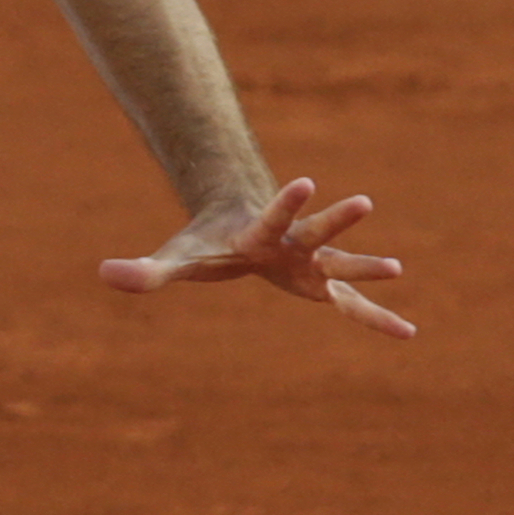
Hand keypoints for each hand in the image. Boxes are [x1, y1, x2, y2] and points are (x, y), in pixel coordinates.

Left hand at [98, 176, 414, 338]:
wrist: (240, 225)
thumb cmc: (206, 243)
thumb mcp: (175, 259)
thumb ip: (144, 269)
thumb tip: (105, 274)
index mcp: (260, 234)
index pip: (274, 216)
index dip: (287, 201)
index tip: (306, 181)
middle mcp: (293, 243)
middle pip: (317, 231)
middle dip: (338, 218)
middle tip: (365, 201)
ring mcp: (312, 263)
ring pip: (343, 264)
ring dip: (366, 268)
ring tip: (395, 269)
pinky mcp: (321, 284)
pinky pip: (354, 306)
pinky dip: (378, 319)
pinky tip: (408, 333)